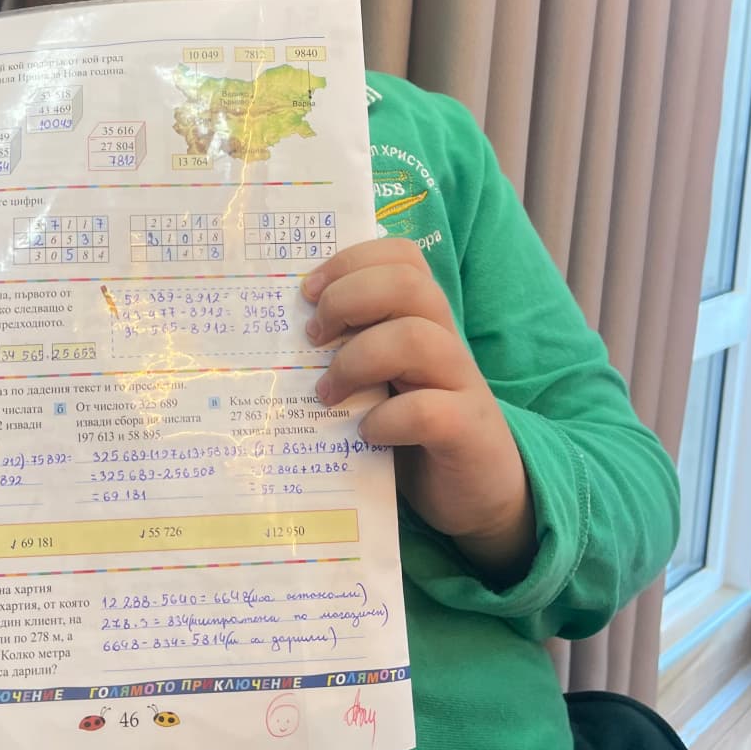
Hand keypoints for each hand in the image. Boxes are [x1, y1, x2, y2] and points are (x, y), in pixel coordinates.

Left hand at [302, 239, 535, 585]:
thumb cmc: (412, 429)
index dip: (350, 262)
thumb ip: (346, 352)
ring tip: (326, 393)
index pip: (401, 257)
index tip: (306, 292)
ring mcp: (461, 384)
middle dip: (348, 300)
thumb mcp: (378, 381)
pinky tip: (367, 434)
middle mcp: (445, 340)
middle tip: (314, 337)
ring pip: (417, 338)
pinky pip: (430, 411)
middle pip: (407, 284)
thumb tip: (274, 335)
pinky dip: (388, 419)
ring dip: (357, 360)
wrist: (476, 493)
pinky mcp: (467, 431)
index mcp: (421, 319)